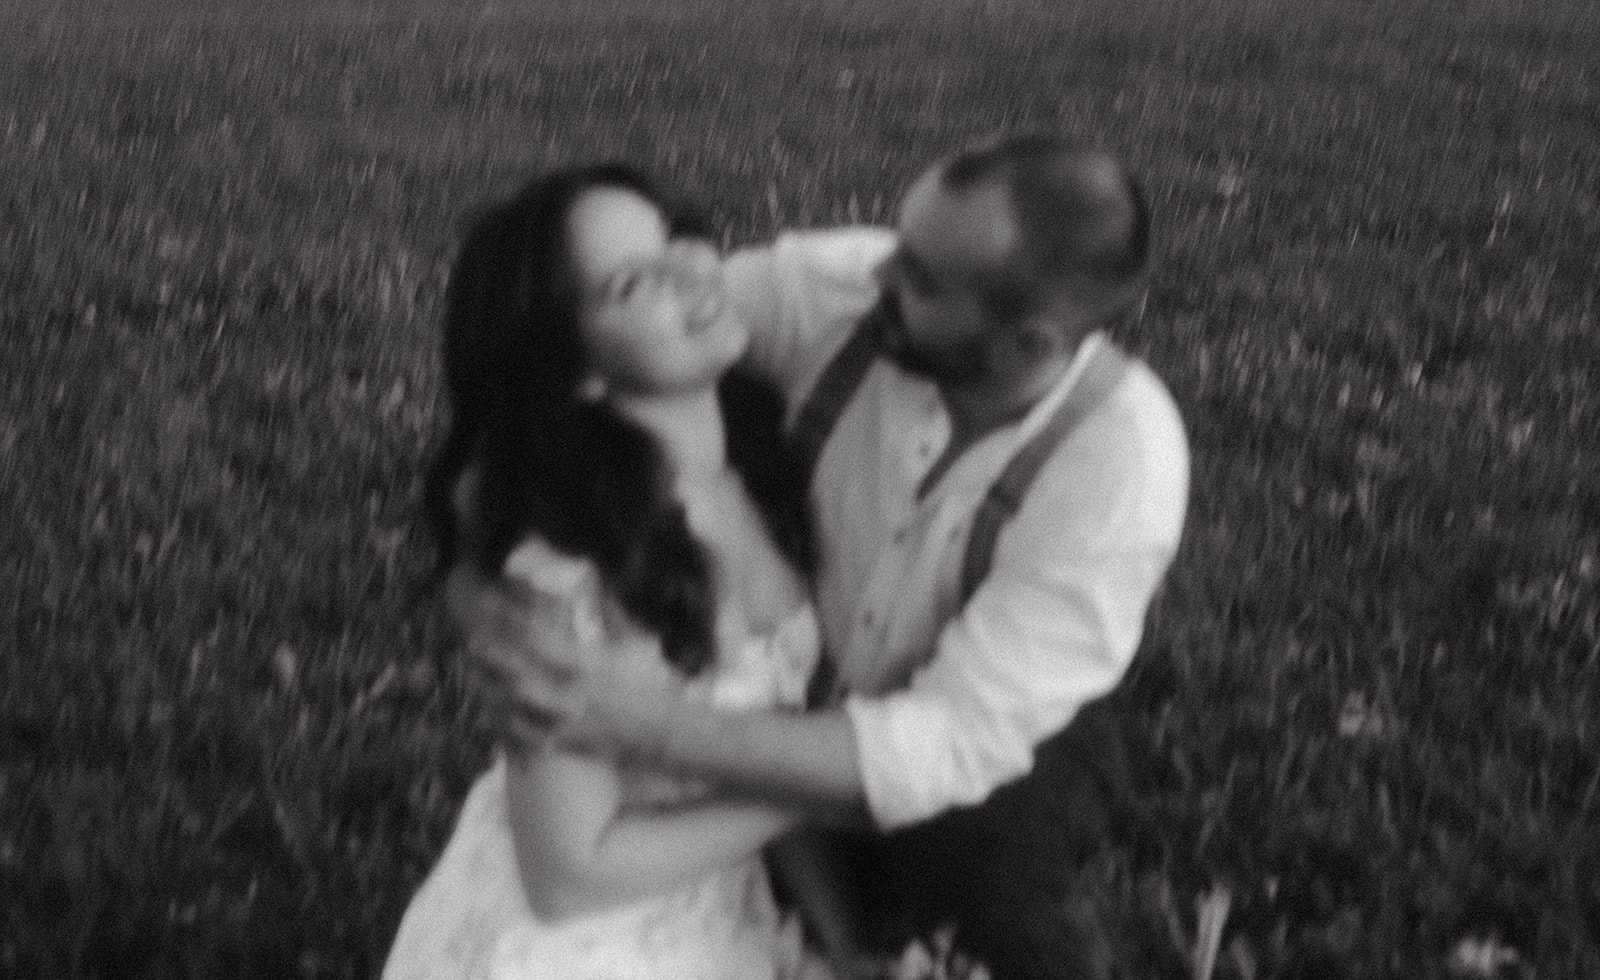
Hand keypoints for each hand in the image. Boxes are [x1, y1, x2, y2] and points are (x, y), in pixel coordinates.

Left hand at [445, 561, 686, 762]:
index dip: (516, 626)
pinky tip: (490, 717)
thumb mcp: (637, 645)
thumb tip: (599, 583)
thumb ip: (614, 614)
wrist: (665, 732)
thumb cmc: (650, 685)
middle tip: (473, 645)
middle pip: (521, 676)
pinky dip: (506, 729)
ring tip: (475, 678)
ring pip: (518, 709)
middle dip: (494, 660)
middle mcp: (574, 693)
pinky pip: (527, 739)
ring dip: (493, 693)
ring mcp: (568, 722)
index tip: (497, 614)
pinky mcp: (566, 744)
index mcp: (590, 665)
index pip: (543, 642)